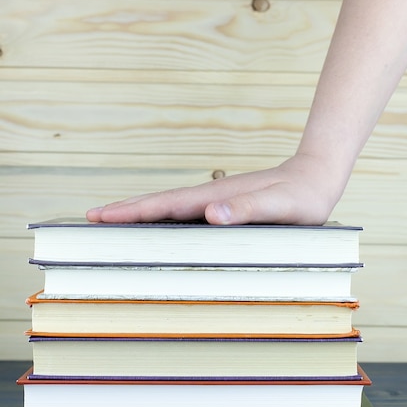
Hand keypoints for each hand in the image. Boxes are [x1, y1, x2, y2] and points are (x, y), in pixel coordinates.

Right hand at [86, 153, 339, 224]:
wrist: (316, 176)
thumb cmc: (301, 196)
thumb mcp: (279, 206)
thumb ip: (247, 209)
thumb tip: (210, 214)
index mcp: (215, 197)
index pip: (164, 205)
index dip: (132, 212)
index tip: (100, 216)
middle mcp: (209, 197)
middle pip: (158, 204)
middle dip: (124, 212)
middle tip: (91, 219)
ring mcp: (214, 202)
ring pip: (168, 210)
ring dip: (140, 216)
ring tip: (114, 224)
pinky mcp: (223, 208)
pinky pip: (184, 216)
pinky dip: (163, 221)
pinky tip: (160, 230)